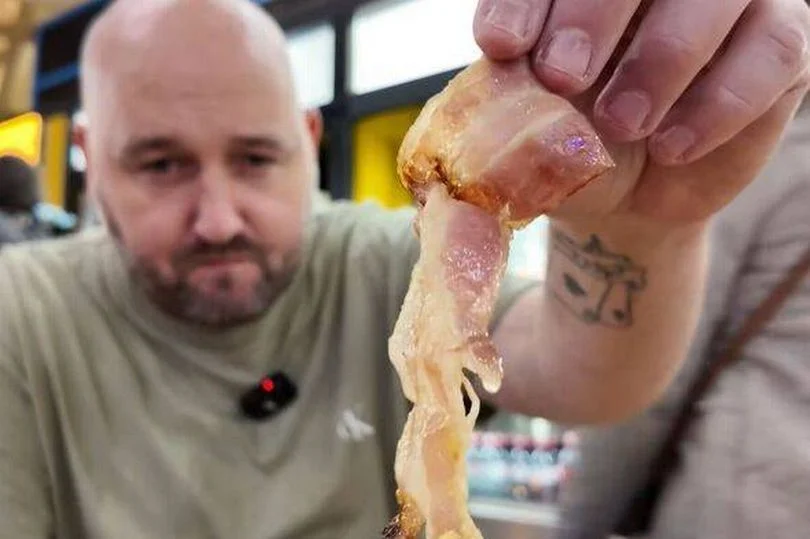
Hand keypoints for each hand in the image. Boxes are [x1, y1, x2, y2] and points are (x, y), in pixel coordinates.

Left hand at [474, 0, 809, 224]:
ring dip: (662, 59)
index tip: (501, 45)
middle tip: (562, 78)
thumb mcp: (530, 118)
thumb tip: (500, 56)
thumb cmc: (573, 141)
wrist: (624, 195)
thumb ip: (514, 83)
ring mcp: (730, 1)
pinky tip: (672, 146)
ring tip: (621, 125)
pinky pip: (773, 51)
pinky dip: (719, 103)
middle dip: (595, 13)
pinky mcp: (781, 42)